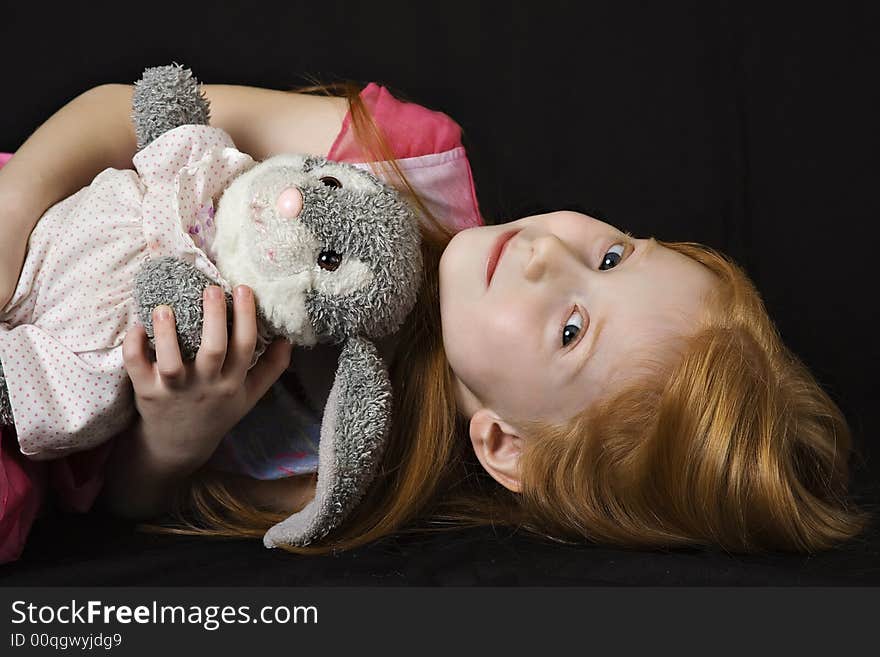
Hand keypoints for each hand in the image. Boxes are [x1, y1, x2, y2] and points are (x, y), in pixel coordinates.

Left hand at [122, 284, 292, 472]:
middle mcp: (206, 385)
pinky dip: (135, 346)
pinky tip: (137, 325)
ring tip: (165, 307)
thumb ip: (271, 368)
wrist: (179, 446)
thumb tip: (288, 338)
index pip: (245, 346)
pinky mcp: (147, 392)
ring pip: (172, 361)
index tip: (243, 288)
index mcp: (232, 382)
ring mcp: (175, 390)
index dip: (247, 317)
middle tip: (212, 289)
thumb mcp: (250, 395)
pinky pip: (137, 367)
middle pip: (213, 350)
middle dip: (214, 318)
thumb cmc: (217, 412)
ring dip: (168, 333)